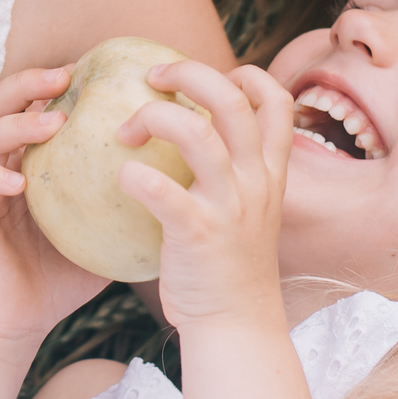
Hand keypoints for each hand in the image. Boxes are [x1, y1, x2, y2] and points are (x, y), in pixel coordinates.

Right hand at [0, 66, 107, 348]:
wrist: (18, 322)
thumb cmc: (61, 275)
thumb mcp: (103, 230)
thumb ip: (128, 200)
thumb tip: (186, 175)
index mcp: (30, 159)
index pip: (37, 104)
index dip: (59, 82)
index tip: (98, 72)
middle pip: (2, 102)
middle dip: (30, 82)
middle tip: (66, 78)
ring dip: (16, 123)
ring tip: (51, 125)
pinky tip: (18, 180)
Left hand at [117, 61, 291, 333]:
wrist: (236, 324)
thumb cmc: (229, 262)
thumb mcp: (248, 206)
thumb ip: (232, 169)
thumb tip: (190, 128)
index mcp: (270, 171)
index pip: (276, 100)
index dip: (243, 75)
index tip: (207, 80)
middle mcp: (255, 182)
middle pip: (232, 100)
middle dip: (189, 74)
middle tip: (152, 78)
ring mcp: (229, 207)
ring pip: (197, 134)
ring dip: (154, 117)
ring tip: (126, 131)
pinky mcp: (197, 234)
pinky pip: (162, 191)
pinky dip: (135, 176)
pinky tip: (121, 179)